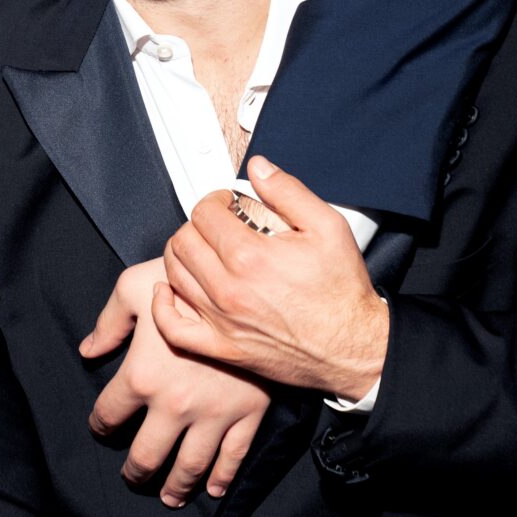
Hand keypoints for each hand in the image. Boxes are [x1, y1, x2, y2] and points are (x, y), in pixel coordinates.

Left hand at [81, 260, 271, 504]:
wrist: (246, 288)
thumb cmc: (184, 282)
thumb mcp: (134, 287)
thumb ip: (109, 322)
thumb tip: (88, 351)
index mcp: (141, 376)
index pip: (109, 414)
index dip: (100, 425)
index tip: (102, 428)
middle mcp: (174, 405)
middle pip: (147, 455)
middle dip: (135, 472)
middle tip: (132, 477)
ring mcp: (213, 414)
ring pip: (189, 467)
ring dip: (176, 488)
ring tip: (168, 496)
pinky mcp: (248, 414)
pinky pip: (233, 457)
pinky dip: (222, 478)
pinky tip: (213, 489)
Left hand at [154, 157, 390, 396]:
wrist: (354, 348)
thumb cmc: (342, 293)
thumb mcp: (328, 227)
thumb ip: (287, 192)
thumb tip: (257, 168)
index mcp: (250, 256)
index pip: (204, 213)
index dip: (215, 201)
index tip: (227, 204)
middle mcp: (229, 289)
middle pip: (183, 241)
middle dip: (198, 224)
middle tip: (218, 225)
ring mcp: (222, 321)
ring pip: (174, 275)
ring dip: (182, 255)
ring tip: (203, 250)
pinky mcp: (222, 348)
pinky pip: (174, 328)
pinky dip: (162, 306)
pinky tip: (169, 291)